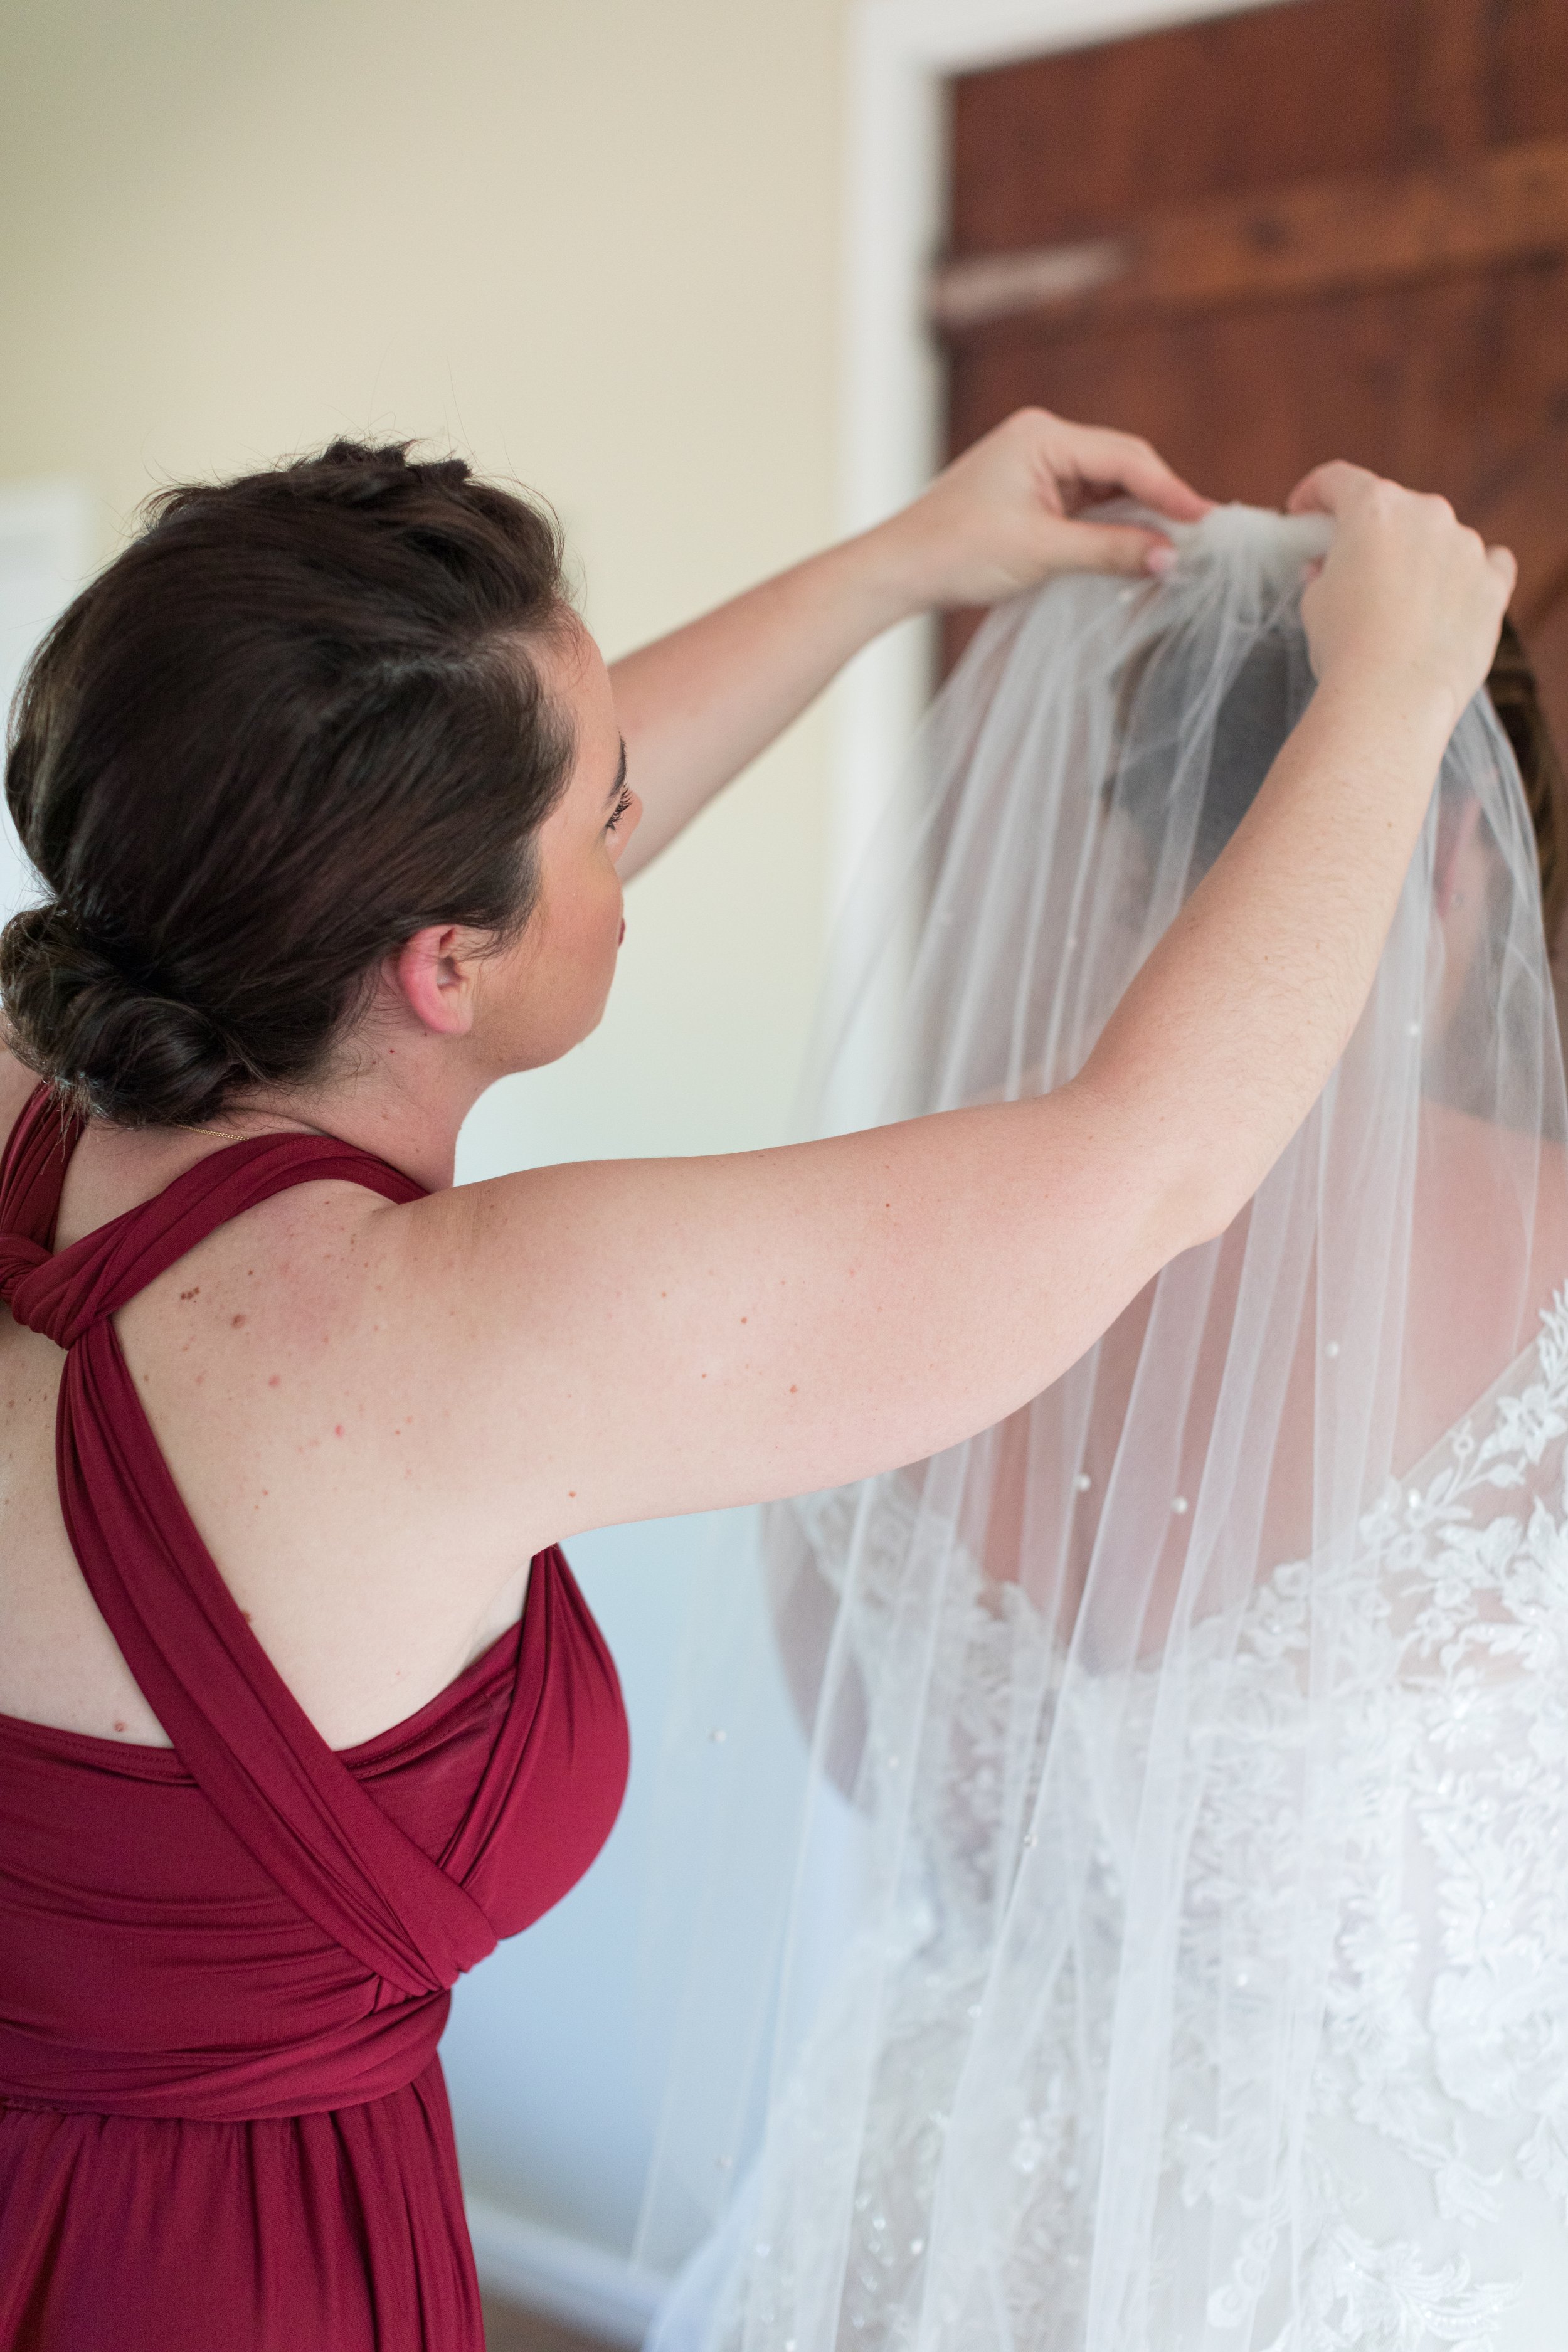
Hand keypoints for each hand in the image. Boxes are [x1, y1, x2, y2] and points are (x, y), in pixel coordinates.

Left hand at [865, 408, 1211, 614]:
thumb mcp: (1042, 553)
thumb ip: (1110, 551)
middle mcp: (1042, 439)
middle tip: (1197, 537)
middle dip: (1158, 501)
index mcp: (1043, 436)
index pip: (1125, 457)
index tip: (1206, 520)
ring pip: (1106, 487)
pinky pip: (1085, 504)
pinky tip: (1132, 549)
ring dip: (1135, 517)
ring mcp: (1035, 465)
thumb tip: (1171, 557)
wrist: (900, 570)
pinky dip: (1109, 527)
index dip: (1170, 490)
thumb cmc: (956, 552)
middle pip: (1121, 465)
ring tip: (1172, 549)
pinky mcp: (1030, 493)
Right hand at [1288, 461, 1515, 720]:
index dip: (1314, 493)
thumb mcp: (1314, 605)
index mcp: (1373, 509)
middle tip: (1351, 568)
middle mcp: (1426, 514)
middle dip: (1370, 534)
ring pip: (1440, 537)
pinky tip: (1456, 595)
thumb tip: (1328, 570)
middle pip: (1393, 509)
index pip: (1338, 480)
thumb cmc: (1344, 649)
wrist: (1393, 697)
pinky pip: (1488, 564)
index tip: (1303, 512)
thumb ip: (1324, 574)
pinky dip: (1471, 574)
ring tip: (1402, 601)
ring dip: (1420, 556)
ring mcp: (1466, 546)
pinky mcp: (1493, 583)